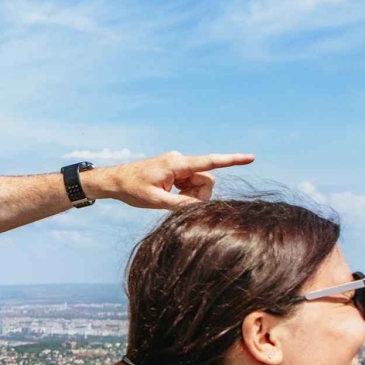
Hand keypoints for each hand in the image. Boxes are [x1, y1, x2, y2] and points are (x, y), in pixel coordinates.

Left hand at [86, 151, 254, 209]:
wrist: (114, 181)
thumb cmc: (132, 189)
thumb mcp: (156, 201)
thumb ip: (181, 204)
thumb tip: (202, 207)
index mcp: (177, 164)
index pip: (209, 162)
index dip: (231, 160)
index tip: (250, 157)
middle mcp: (180, 160)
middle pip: (205, 179)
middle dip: (198, 194)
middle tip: (176, 203)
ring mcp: (177, 164)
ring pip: (198, 183)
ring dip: (190, 195)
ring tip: (168, 199)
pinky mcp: (175, 170)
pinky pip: (190, 183)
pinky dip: (184, 193)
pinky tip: (167, 195)